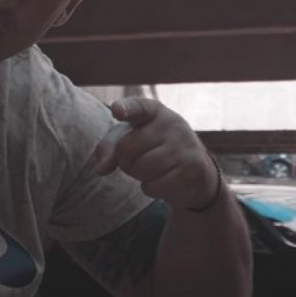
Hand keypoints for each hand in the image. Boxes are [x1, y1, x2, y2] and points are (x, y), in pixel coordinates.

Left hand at [93, 97, 218, 210]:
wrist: (195, 169)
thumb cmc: (152, 147)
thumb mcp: (129, 139)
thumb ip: (109, 147)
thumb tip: (100, 169)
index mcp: (153, 110)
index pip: (138, 107)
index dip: (126, 108)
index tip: (117, 110)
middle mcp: (172, 123)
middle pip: (125, 148)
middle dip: (125, 160)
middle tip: (142, 157)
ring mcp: (185, 145)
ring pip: (140, 168)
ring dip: (139, 175)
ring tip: (154, 168)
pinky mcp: (193, 170)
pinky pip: (153, 187)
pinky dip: (151, 188)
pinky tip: (165, 180)